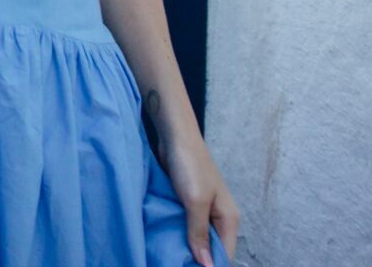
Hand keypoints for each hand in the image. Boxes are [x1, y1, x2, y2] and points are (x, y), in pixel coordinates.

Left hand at [158, 125, 239, 265]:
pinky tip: (163, 238)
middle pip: (211, 247)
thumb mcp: (195, 201)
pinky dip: (176, 231)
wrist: (176, 136)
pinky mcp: (187, 202)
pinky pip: (184, 223)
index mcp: (228, 219)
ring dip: (185, 245)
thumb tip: (207, 265)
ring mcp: (202, 209)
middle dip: (196, 256)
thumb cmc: (189, 166)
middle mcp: (218, 217)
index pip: (224, 254)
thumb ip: (200, 233)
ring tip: (166, 254)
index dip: (210, 265)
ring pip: (196, 236)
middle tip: (173, 261)